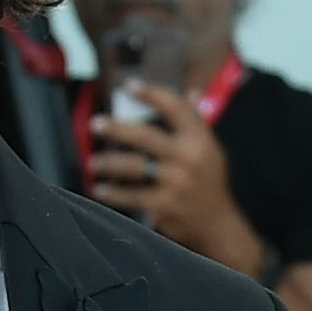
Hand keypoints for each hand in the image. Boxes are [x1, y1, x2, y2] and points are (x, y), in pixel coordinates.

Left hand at [83, 82, 260, 275]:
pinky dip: (112, 193)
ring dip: (108, 163)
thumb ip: (197, 121)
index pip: (175, 107)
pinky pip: (131, 196)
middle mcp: (188, 159)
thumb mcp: (210, 149)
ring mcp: (176, 183)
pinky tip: (99, 189)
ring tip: (92, 163)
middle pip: (145, 136)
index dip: (151, 93)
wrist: (218, 225)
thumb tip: (191, 91)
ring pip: (133, 167)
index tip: (129, 85)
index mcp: (200, 140)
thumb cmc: (210, 182)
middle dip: (116, 128)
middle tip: (95, 124)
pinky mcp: (164, 206)